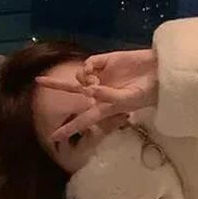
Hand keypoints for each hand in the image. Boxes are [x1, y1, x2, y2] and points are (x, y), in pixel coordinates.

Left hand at [35, 49, 157, 142]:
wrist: (159, 73)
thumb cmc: (148, 92)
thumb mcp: (129, 100)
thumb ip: (108, 97)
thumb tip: (89, 89)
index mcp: (104, 108)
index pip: (82, 121)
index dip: (67, 130)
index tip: (52, 137)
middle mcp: (98, 92)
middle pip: (72, 90)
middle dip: (55, 85)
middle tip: (38, 82)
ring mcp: (101, 75)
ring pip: (79, 77)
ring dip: (81, 80)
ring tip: (93, 80)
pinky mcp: (105, 61)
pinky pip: (88, 63)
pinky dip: (88, 68)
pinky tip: (95, 70)